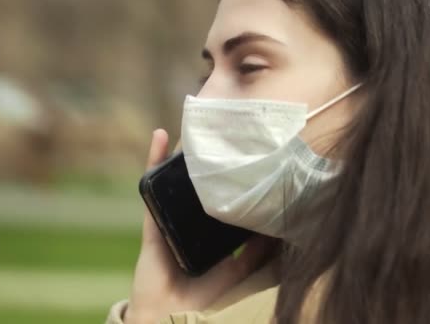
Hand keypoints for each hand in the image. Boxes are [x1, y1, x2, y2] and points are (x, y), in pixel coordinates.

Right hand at [125, 129, 273, 322]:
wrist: (170, 313)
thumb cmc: (203, 295)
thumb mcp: (237, 269)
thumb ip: (255, 251)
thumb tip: (277, 227)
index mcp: (209, 227)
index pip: (219, 195)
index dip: (228, 175)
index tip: (244, 152)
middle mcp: (189, 217)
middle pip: (196, 181)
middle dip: (205, 157)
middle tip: (220, 130)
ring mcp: (169, 215)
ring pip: (175, 176)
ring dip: (182, 151)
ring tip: (194, 124)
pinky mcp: (154, 219)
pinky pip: (152, 185)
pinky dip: (153, 160)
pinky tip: (160, 135)